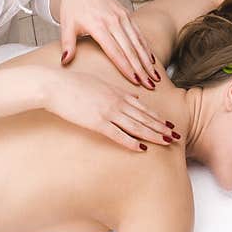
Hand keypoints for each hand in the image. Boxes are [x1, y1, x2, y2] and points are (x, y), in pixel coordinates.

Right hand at [42, 67, 176, 151]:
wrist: (54, 86)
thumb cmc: (72, 84)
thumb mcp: (100, 83)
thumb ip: (118, 90)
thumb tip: (134, 96)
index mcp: (117, 92)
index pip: (142, 108)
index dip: (157, 117)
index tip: (169, 124)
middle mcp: (116, 102)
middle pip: (144, 118)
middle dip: (161, 128)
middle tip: (176, 136)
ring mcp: (108, 112)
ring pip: (136, 126)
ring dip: (152, 135)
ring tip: (166, 142)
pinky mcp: (96, 122)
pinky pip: (117, 134)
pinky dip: (131, 142)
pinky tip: (141, 149)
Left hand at [55, 0, 159, 87]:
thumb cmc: (72, 7)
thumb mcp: (66, 25)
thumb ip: (67, 44)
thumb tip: (64, 62)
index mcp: (98, 25)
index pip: (115, 51)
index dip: (125, 67)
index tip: (134, 80)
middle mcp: (113, 21)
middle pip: (130, 50)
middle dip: (141, 69)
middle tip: (150, 85)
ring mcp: (122, 17)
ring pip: (138, 43)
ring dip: (147, 61)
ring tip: (154, 77)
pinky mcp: (127, 14)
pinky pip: (139, 34)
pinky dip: (146, 48)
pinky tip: (151, 61)